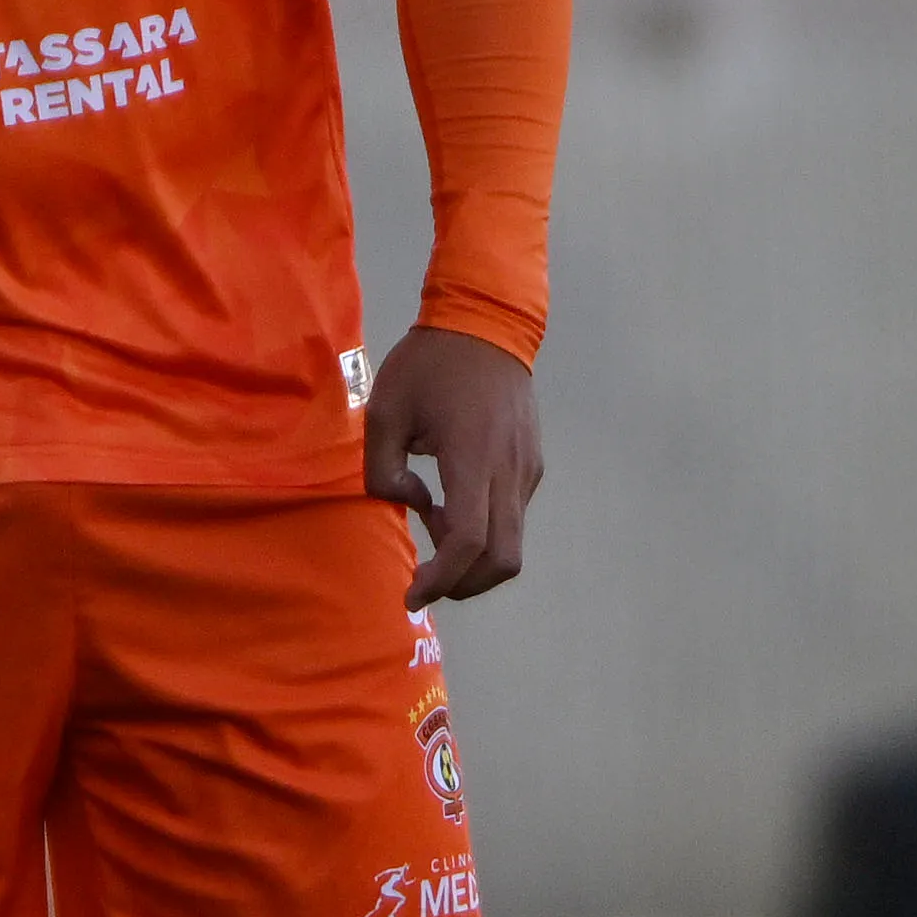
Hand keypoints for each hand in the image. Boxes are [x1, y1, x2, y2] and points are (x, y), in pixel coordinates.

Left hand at [363, 324, 539, 608]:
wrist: (487, 323)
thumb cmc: (429, 364)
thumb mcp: (384, 410)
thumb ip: (384, 469)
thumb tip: (409, 502)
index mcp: (472, 457)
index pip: (469, 541)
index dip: (442, 578)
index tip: (412, 594)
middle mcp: (509, 471)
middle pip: (503, 560)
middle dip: (463, 585)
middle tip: (426, 582)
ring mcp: (527, 469)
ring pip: (512, 543)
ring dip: (473, 558)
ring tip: (433, 525)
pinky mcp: (532, 465)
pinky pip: (512, 517)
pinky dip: (484, 531)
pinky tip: (451, 505)